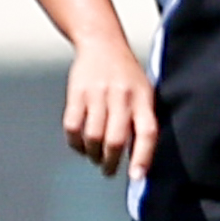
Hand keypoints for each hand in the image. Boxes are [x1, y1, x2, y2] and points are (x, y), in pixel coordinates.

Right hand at [64, 35, 158, 179]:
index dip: (143, 157)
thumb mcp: (144, 92)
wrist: (102, 42)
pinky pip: (72, 126)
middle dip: (111, 162)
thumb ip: (143, 121)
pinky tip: (80, 144)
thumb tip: (138, 160)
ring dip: (92, 154)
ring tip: (95, 157)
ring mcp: (98, 94)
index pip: (147, 132)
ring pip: (93, 137)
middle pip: (115, 139)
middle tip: (109, 170)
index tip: (137, 177)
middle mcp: (122, 96)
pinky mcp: (76, 93)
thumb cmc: (127, 75)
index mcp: (143, 98)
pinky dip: (75, 142)